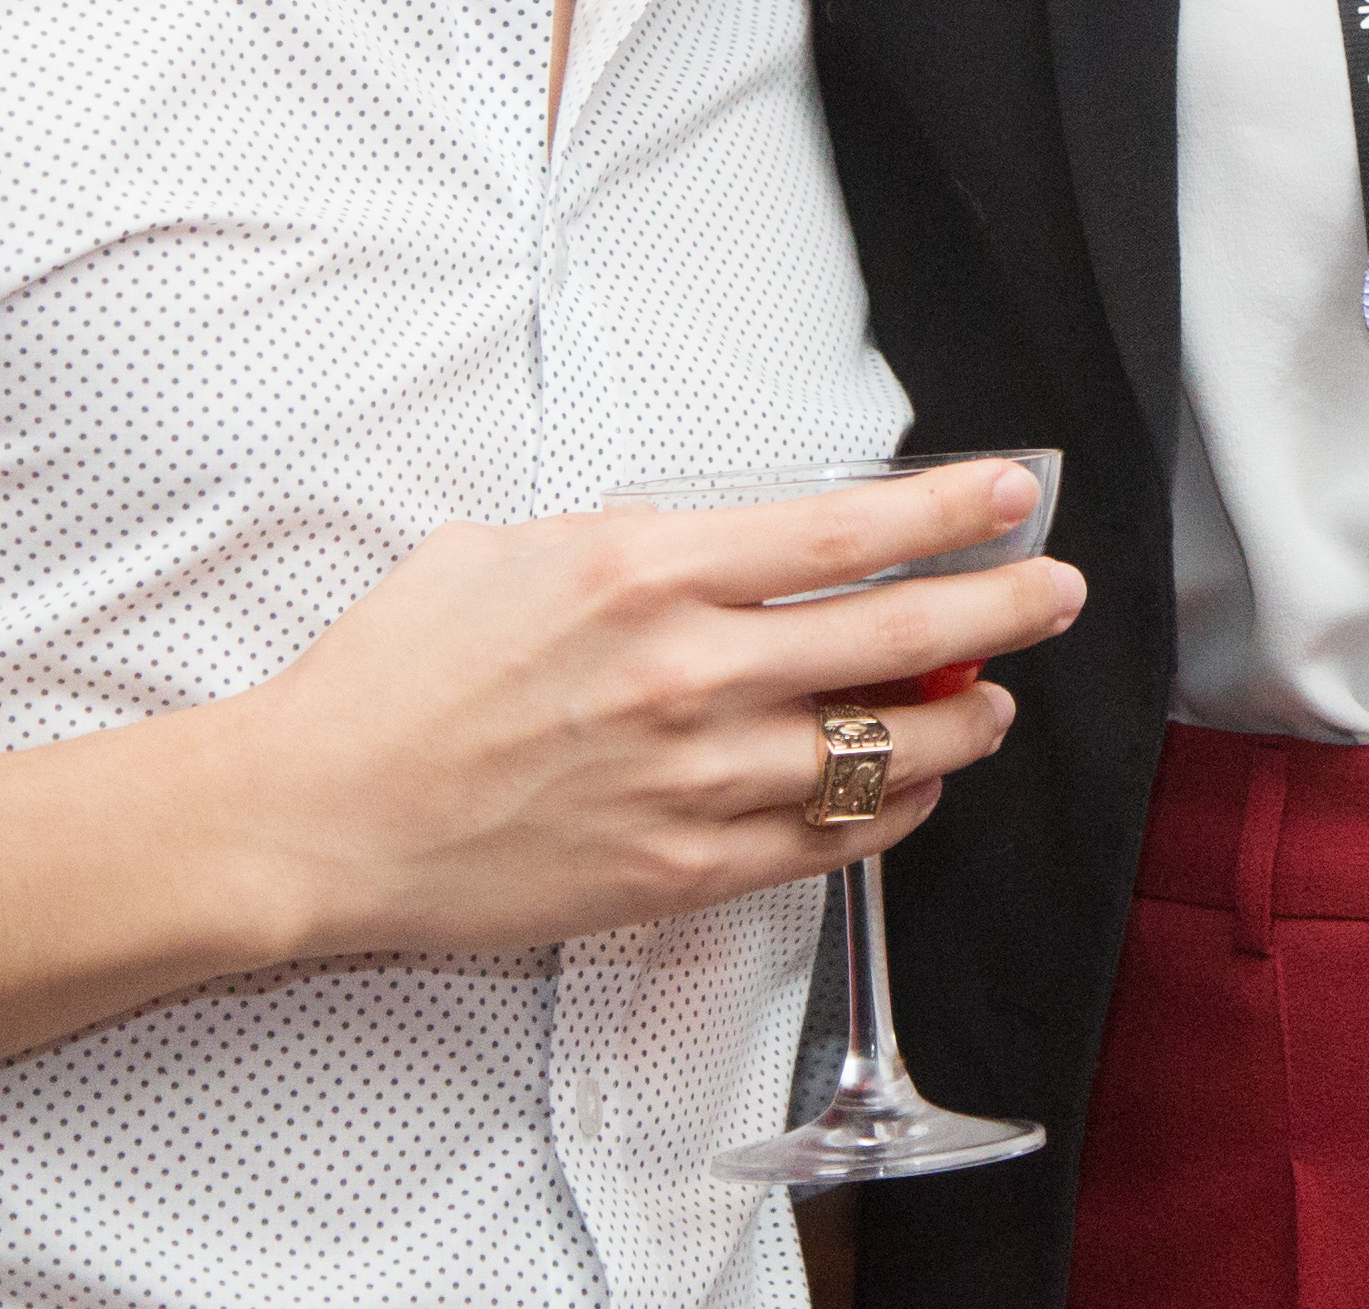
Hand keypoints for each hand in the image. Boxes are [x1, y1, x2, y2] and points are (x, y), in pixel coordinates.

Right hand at [195, 459, 1081, 965]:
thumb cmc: (394, 678)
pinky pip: (829, 844)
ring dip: (961, 723)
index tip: (1013, 496)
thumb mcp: (509, 551)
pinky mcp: (680, 872)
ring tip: (988, 704)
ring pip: (885, 751)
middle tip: (1052, 595)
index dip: (950, 513)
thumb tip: (720, 539)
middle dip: (1001, 611)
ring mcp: (693, 782)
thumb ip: (630, 540)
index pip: (847, 533)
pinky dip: (888, 813)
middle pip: (899, 638)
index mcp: (649, 576)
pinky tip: (908, 789)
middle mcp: (690, 675)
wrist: (316, 817)